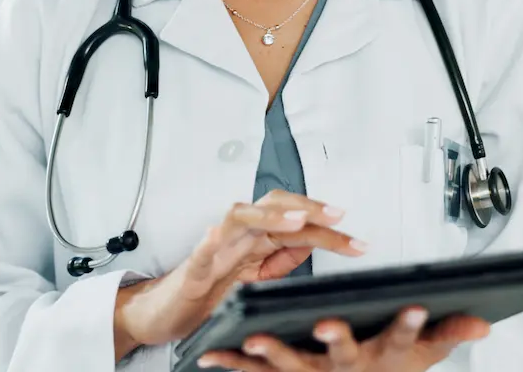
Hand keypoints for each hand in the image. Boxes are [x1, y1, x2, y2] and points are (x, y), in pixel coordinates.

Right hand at [113, 191, 364, 358]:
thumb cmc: (208, 291)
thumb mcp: (257, 278)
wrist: (165, 313)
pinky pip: (200, 251)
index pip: (296, 224)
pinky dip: (208, 241)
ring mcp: (214, 250)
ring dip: (268, 215)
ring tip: (295, 219)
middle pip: (272, 207)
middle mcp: (237, 237)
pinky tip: (216, 234)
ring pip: (239, 217)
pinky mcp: (191, 270)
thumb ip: (283, 259)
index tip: (357, 240)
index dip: (327, 227)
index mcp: (256, 240)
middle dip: (306, 208)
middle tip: (336, 216)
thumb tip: (313, 242)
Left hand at [198, 307, 490, 370]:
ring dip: (274, 352)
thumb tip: (485, 324)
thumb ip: (452, 335)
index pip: (404, 339)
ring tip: (257, 337)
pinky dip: (233, 362)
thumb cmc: (389, 370)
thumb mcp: (426, 357)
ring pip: (292, 366)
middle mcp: (347, 369)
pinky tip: (212, 353)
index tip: (416, 305)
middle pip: (344, 354)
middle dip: (337, 340)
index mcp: (384, 355)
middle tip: (327, 325)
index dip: (412, 325)